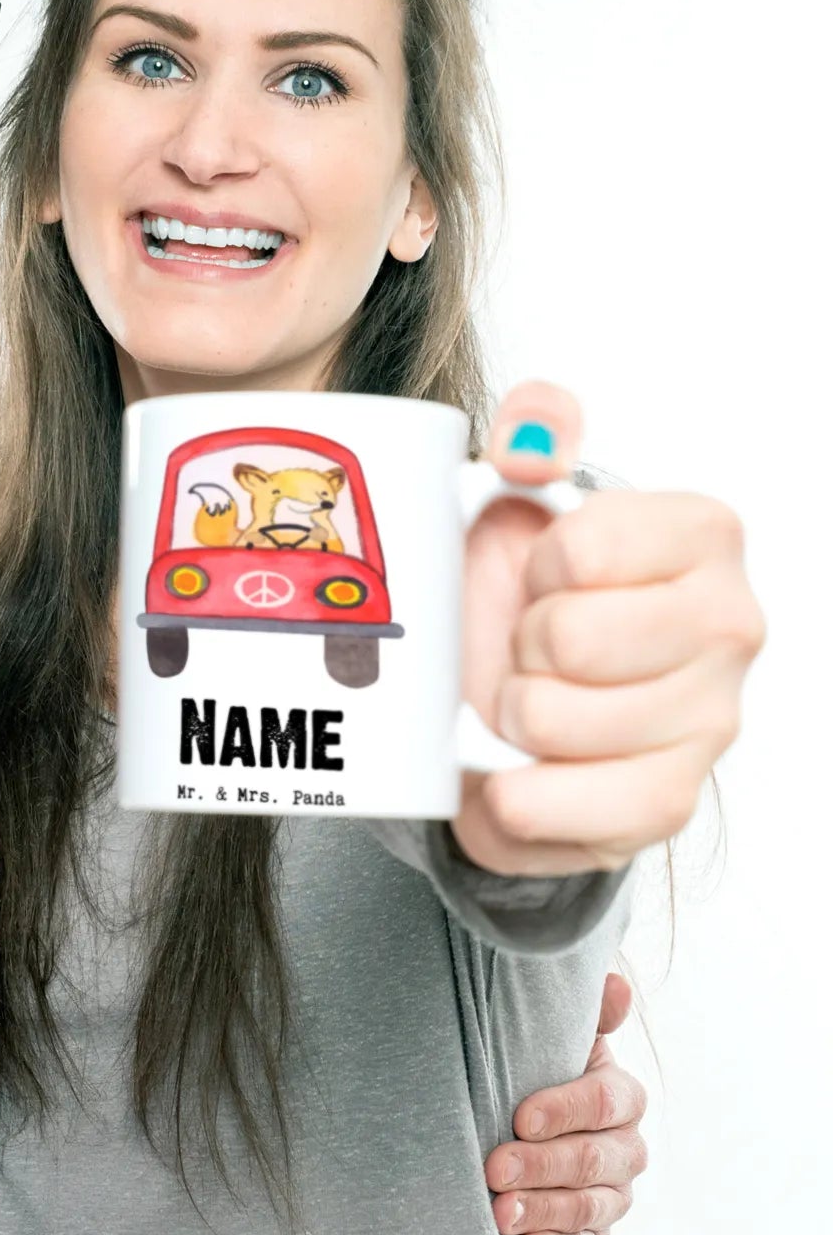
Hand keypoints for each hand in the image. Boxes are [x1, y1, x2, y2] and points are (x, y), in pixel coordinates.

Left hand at [452, 380, 764, 875]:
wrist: (505, 698)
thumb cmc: (522, 593)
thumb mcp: (515, 496)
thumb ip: (534, 435)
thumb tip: (534, 428)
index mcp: (702, 536)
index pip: (585, 548)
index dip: (535, 566)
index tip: (543, 574)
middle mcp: (729, 626)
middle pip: (570, 639)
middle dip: (520, 645)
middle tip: (530, 645)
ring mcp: (709, 720)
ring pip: (553, 720)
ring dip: (509, 714)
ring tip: (525, 699)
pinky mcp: (669, 802)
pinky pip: (572, 806)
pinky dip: (519, 795)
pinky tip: (518, 770)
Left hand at [486, 973, 648, 1234]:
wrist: (523, 1116)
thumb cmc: (536, 1067)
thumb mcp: (553, 1037)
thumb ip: (585, 1014)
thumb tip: (614, 984)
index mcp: (621, 1095)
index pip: (603, 1102)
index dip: (563, 1110)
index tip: (519, 1117)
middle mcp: (628, 1147)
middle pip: (594, 1160)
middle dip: (542, 1166)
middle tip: (494, 1170)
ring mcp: (615, 1193)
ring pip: (590, 1207)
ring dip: (544, 1211)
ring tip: (499, 1213)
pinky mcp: (598, 1230)